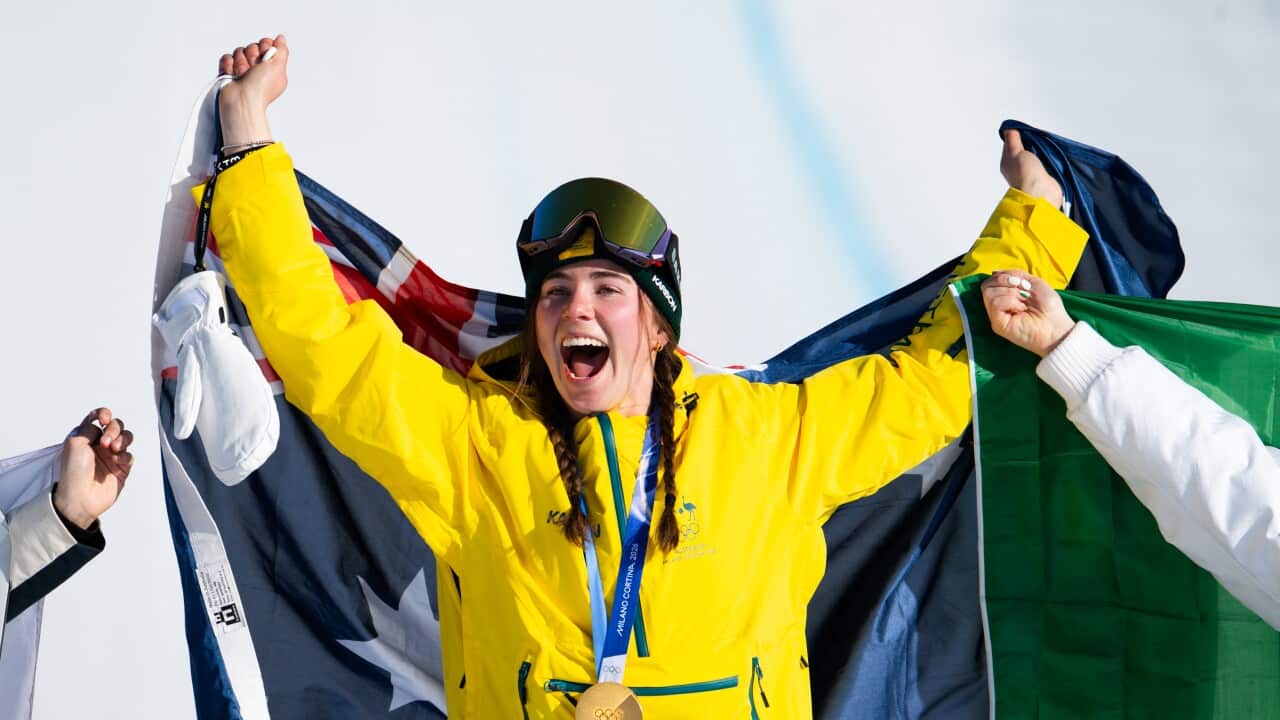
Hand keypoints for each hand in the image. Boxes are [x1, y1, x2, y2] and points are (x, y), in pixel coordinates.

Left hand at [54, 408, 133, 529]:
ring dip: (122, 440)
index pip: (99, 417)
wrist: (80, 497)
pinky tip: (116, 461)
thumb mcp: (74, 442)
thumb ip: (89, 427)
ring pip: (127, 438)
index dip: (104, 414)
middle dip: (114, 429)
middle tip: (106, 442)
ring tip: (113, 450)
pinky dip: (125, 456)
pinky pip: (130, 455)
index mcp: (86, 437)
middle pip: (116, 425)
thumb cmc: (73, 472)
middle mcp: (99, 444)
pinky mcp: (122, 468)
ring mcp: (111, 456)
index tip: (103, 419)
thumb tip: (100, 424)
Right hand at [217, 35, 288, 146]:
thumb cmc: (261, 88)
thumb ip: (282, 50)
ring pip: (239, 51)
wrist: (241, 100)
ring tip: (243, 76)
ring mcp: (243, 70)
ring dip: (240, 63)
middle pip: (252, 46)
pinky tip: (233, 75)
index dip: (265, 47)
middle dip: (252, 57)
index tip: (265, 56)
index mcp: (271, 67)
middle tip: (253, 70)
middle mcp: (257, 68)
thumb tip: (281, 39)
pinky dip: (229, 66)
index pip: (266, 44)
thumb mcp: (278, 67)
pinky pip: (226, 58)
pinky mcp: (229, 72)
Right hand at [981, 270, 1075, 356]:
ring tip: (1023, 303)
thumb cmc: (1049, 307)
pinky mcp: (997, 324)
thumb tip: (995, 272)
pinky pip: (995, 303)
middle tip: (1023, 290)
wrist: (1056, 326)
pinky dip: (1010, 302)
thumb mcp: (1034, 282)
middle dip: (1005, 281)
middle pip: (986, 285)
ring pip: (989, 293)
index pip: (991, 280)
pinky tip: (1020, 310)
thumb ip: (1016, 274)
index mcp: (1005, 295)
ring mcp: (996, 315)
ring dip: (1010, 293)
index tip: (1022, 282)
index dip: (1004, 276)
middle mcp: (998, 305)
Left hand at [1000, 129, 1063, 208]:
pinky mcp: (1044, 174)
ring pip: (1036, 154)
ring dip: (1041, 149)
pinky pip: (1045, 161)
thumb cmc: (1025, 175)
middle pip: (1024, 148)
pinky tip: (1051, 153)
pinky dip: (1048, 156)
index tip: (1025, 129)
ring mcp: (1031, 171)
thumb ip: (1012, 139)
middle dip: (1031, 141)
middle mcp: (1018, 167)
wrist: (1041, 193)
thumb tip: (1009, 128)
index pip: (1011, 144)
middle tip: (1037, 135)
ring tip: (1045, 143)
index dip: (1018, 135)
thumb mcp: (1014, 152)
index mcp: (1008, 162)